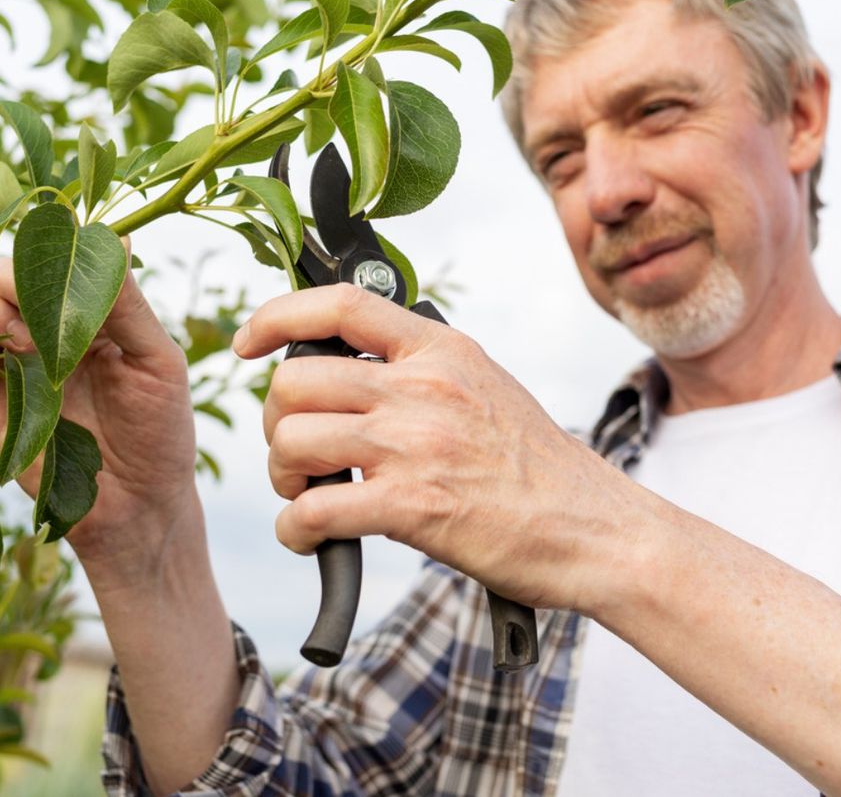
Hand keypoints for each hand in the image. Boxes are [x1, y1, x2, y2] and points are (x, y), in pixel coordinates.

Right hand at [0, 254, 198, 584]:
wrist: (135, 506)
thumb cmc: (160, 432)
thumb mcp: (158, 362)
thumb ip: (127, 305)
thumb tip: (114, 235)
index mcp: (89, 308)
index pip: (50, 255)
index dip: (45, 260)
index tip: (62, 293)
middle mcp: (45, 325)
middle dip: (9, 287)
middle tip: (36, 334)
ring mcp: (9, 357)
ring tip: (17, 348)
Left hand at [233, 283, 635, 611]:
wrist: (592, 529)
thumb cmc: (537, 468)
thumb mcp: (485, 387)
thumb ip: (422, 371)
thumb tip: (349, 372)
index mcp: (441, 349)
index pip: (339, 304)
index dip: (276, 316)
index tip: (248, 342)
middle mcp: (424, 386)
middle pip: (295, 381)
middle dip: (278, 422)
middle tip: (298, 453)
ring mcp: (415, 443)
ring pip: (292, 441)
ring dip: (283, 476)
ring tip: (307, 494)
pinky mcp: (411, 506)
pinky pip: (311, 509)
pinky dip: (295, 530)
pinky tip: (311, 537)